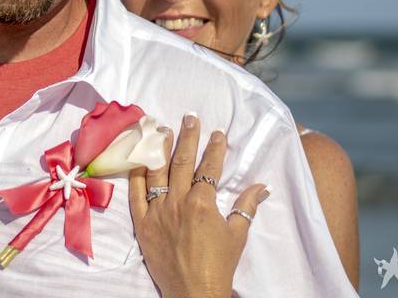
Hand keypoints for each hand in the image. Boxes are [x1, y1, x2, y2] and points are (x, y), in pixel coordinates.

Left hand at [129, 113, 270, 297]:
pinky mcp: (142, 224)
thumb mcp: (237, 235)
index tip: (218, 132)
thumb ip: (247, 206)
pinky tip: (138, 157)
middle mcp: (178, 203)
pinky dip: (136, 174)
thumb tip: (262, 186)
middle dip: (188, 137)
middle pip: (182, 162)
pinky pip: (136, 194)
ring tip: (162, 128)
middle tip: (191, 117)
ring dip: (160, 147)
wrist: (194, 294)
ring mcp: (157, 212)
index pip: (209, 167)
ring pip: (156, 171)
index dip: (214, 148)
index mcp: (202, 203)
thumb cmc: (219, 265)